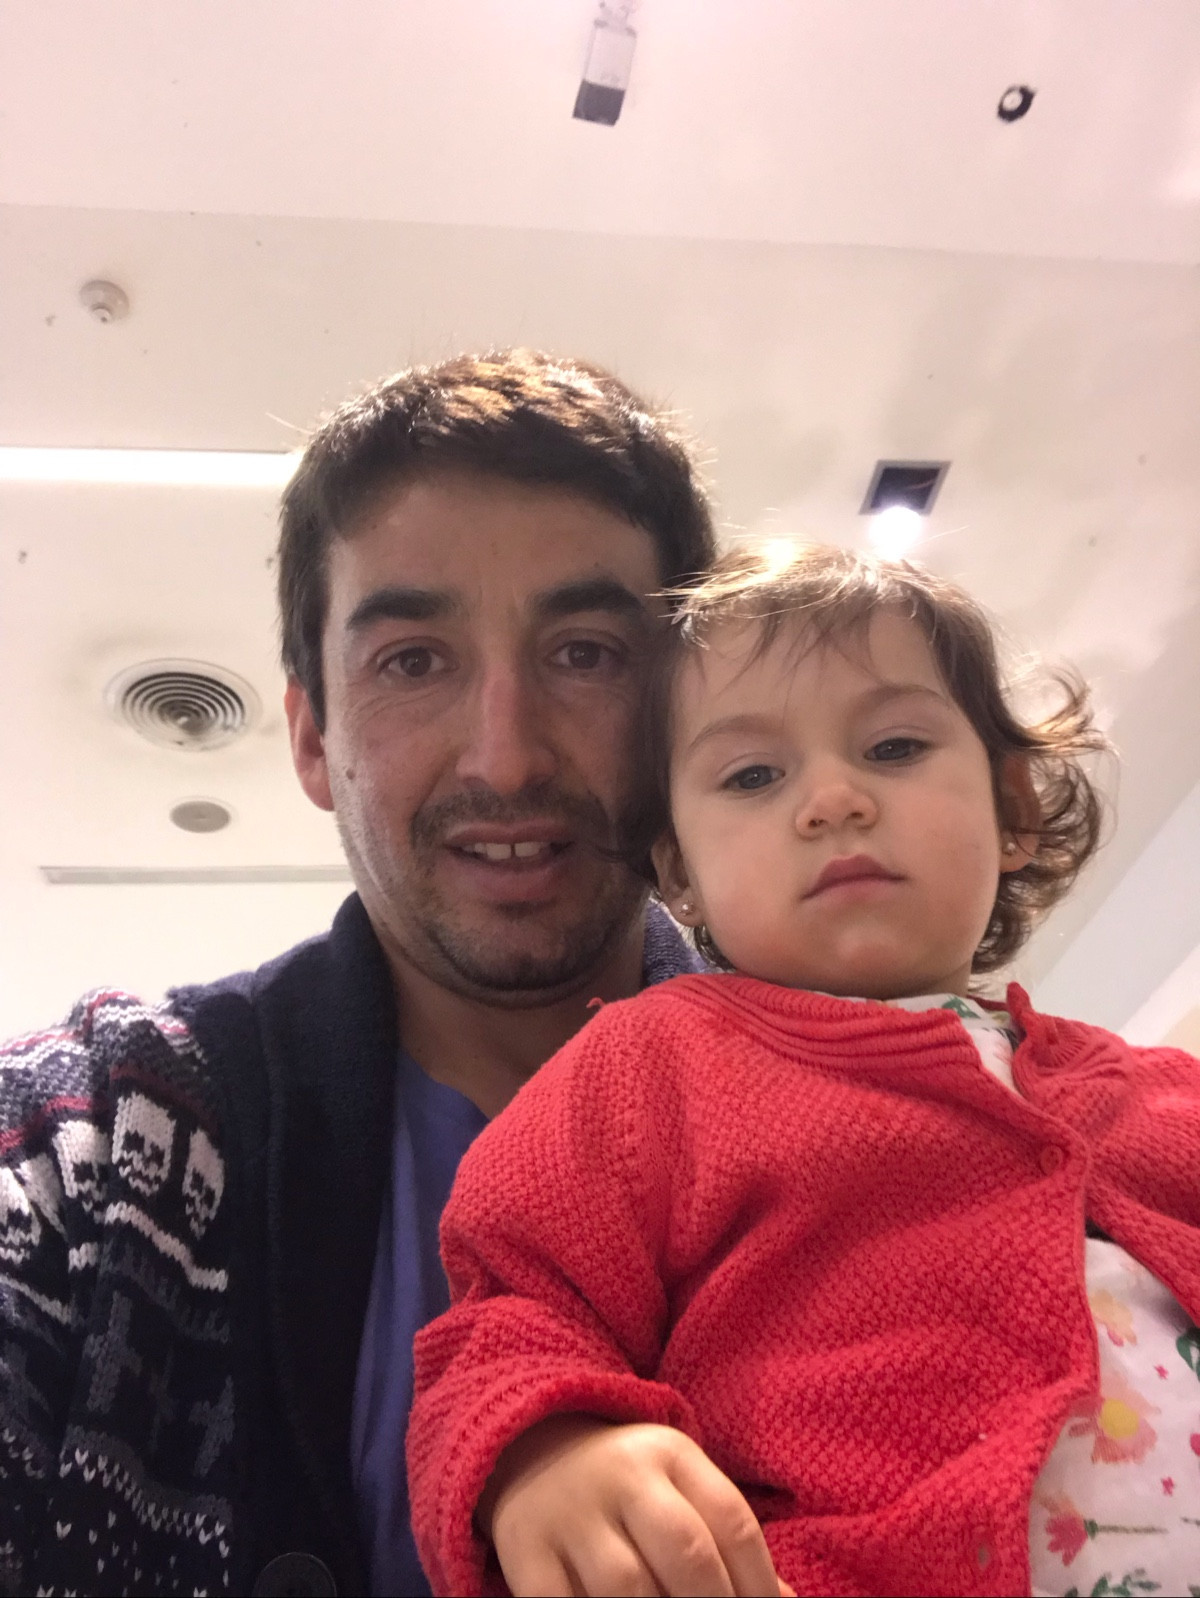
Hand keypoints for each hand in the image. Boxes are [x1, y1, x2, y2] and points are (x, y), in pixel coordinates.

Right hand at [479, 1415, 790, 1597]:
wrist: (530, 1444)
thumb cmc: (627, 1483)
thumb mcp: (680, 1484)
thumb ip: (726, 1536)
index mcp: (669, 1454)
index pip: (733, 1522)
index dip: (762, 1584)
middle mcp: (621, 1477)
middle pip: (686, 1552)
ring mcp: (570, 1515)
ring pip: (627, 1588)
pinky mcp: (527, 1553)